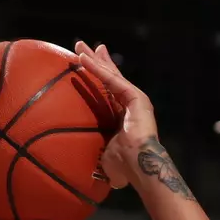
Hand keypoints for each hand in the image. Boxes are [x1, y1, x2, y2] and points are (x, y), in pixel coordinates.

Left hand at [74, 42, 190, 199]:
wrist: (140, 167)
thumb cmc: (124, 168)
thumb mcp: (103, 158)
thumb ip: (95, 156)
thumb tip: (83, 172)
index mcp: (121, 117)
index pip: (107, 92)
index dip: (97, 78)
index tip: (85, 66)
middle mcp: (129, 104)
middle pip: (108, 78)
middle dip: (95, 61)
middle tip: (81, 48)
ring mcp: (134, 99)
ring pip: (109, 75)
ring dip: (93, 60)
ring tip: (79, 47)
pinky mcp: (135, 97)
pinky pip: (111, 80)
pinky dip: (97, 69)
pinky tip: (83, 59)